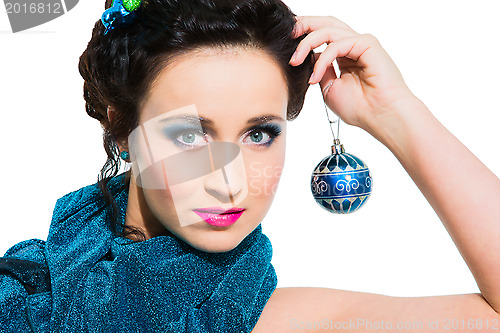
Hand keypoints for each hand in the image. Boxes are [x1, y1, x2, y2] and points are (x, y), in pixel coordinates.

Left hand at [289, 16, 416, 133]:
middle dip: (303, 25)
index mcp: (345, 55)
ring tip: (295, 61)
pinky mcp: (367, 44)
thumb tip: (306, 58)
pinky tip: (315, 77)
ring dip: (306, 43)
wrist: (380, 116)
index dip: (303, 36)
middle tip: (287, 34)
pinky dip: (322, 60)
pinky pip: (337, 44)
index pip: (321, 36)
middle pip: (325, 24)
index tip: (285, 44)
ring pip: (328, 30)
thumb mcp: (329, 88)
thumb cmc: (360, 108)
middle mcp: (353, 46)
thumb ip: (319, 70)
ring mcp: (360, 43)